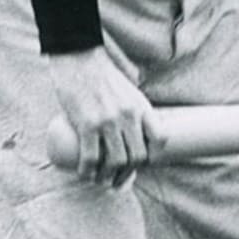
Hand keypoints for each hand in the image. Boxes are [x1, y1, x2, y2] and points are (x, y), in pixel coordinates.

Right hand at [47, 46, 151, 187]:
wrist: (79, 58)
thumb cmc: (103, 75)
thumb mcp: (129, 91)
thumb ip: (133, 109)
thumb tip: (133, 132)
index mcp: (142, 107)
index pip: (159, 139)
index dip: (153, 156)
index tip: (142, 163)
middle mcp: (129, 117)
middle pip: (137, 156)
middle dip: (129, 173)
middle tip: (118, 179)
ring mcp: (108, 122)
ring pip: (115, 161)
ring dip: (108, 177)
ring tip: (101, 180)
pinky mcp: (86, 125)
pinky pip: (91, 157)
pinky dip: (89, 171)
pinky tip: (86, 175)